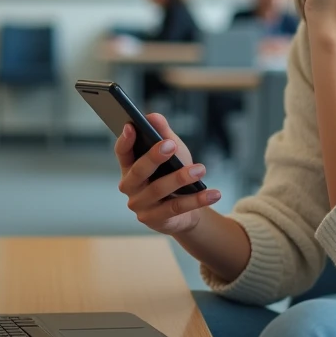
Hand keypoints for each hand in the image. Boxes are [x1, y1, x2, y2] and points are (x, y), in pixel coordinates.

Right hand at [116, 112, 220, 234]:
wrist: (184, 212)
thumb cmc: (173, 175)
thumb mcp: (172, 152)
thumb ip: (163, 134)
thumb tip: (153, 116)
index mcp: (129, 167)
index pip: (122, 153)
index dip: (124, 140)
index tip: (131, 126)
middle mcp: (130, 187)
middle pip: (138, 171)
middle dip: (154, 157)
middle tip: (170, 144)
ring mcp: (140, 206)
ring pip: (158, 189)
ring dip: (180, 178)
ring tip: (200, 169)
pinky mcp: (155, 220)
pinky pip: (176, 208)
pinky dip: (196, 200)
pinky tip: (213, 193)